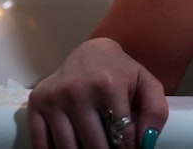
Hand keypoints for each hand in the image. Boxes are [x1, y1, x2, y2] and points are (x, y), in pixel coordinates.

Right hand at [27, 37, 167, 147]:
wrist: (89, 53)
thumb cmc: (119, 72)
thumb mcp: (146, 84)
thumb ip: (156, 111)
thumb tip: (148, 140)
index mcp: (108, 85)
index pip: (121, 134)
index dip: (128, 148)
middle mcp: (78, 91)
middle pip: (94, 145)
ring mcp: (54, 98)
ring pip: (68, 148)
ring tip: (95, 147)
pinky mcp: (37, 104)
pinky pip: (41, 144)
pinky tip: (73, 146)